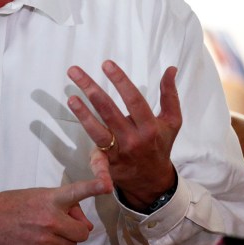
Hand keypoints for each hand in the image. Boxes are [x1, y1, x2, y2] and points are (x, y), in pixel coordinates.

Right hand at [0, 178, 110, 244]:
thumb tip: (82, 223)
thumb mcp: (35, 195)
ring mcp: (45, 240)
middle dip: (75, 229)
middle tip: (62, 223)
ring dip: (62, 240)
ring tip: (42, 231)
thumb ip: (61, 205)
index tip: (107, 184)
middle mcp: (50, 220)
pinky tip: (33, 240)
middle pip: (81, 232)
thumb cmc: (9, 205)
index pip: (76, 192)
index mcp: (50, 199)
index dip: (94, 187)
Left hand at [66, 61, 180, 209]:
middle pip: (109, 111)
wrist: (154, 180)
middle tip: (74, 71)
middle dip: (91, 89)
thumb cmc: (160, 144)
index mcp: (149, 126)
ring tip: (71, 97)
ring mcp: (119, 153)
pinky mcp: (108, 165)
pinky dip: (93, 164)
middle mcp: (133, 139)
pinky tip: (82, 150)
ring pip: (98, 132)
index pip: (134, 100)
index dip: (120, 81)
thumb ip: (170, 95)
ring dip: (83, 114)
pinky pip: (98, 163)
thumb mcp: (171, 121)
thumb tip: (171, 69)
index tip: (106, 64)